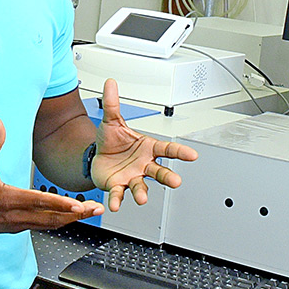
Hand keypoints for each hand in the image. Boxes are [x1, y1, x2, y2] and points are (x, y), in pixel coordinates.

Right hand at [0, 118, 102, 232]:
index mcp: (5, 198)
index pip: (37, 202)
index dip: (59, 203)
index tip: (78, 204)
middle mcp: (12, 216)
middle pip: (50, 218)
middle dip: (75, 214)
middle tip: (95, 208)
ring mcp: (13, 225)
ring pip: (47, 225)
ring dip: (69, 219)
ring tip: (88, 212)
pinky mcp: (12, 229)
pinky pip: (39, 226)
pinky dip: (55, 221)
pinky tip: (67, 216)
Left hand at [91, 79, 198, 211]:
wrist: (96, 157)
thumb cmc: (111, 141)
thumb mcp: (111, 120)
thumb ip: (112, 103)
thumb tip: (110, 82)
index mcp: (147, 148)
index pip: (167, 149)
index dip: (180, 152)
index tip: (193, 155)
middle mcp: (143, 164)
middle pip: (159, 171)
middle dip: (168, 177)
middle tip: (176, 182)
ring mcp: (132, 177)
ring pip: (141, 185)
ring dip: (142, 192)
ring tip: (142, 198)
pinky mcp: (118, 186)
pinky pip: (119, 194)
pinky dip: (117, 200)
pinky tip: (114, 205)